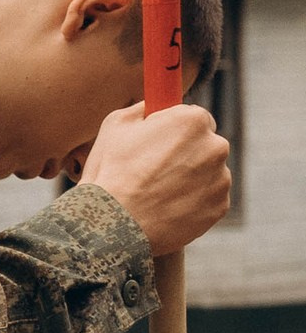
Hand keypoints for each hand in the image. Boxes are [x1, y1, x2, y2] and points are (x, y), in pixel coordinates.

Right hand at [80, 102, 230, 256]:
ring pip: (208, 173)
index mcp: (192, 120)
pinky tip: (167, 208)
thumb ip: (141, 109)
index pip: (194, 116)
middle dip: (186, 154)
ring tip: (157, 193)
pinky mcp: (219, 207)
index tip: (162, 141)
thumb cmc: (110, 172)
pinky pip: (209, 199)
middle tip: (156, 170)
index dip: (175, 129)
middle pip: (205, 144)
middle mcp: (215, 146)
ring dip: (191, 179)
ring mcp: (220, 179)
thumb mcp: (115, 126)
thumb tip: (150, 106)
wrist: (113, 226)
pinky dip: (193, 203)